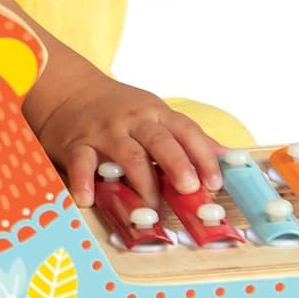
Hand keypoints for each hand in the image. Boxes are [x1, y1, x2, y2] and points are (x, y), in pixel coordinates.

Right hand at [30, 70, 223, 207]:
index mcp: (157, 114)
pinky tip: (88, 199)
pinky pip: (82, 163)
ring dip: (141, 181)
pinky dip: (85, 182)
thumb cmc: (119, 109)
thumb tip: (228, 157)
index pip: (187, 132)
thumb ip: (187, 137)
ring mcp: (105, 131)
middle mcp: (133, 120)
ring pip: (127, 154)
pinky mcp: (77, 143)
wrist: (70, 90)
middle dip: (177, 164)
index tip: (215, 182)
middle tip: (189, 189)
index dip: (203, 156)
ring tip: (150, 207)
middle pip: (160, 141)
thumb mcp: (155, 114)